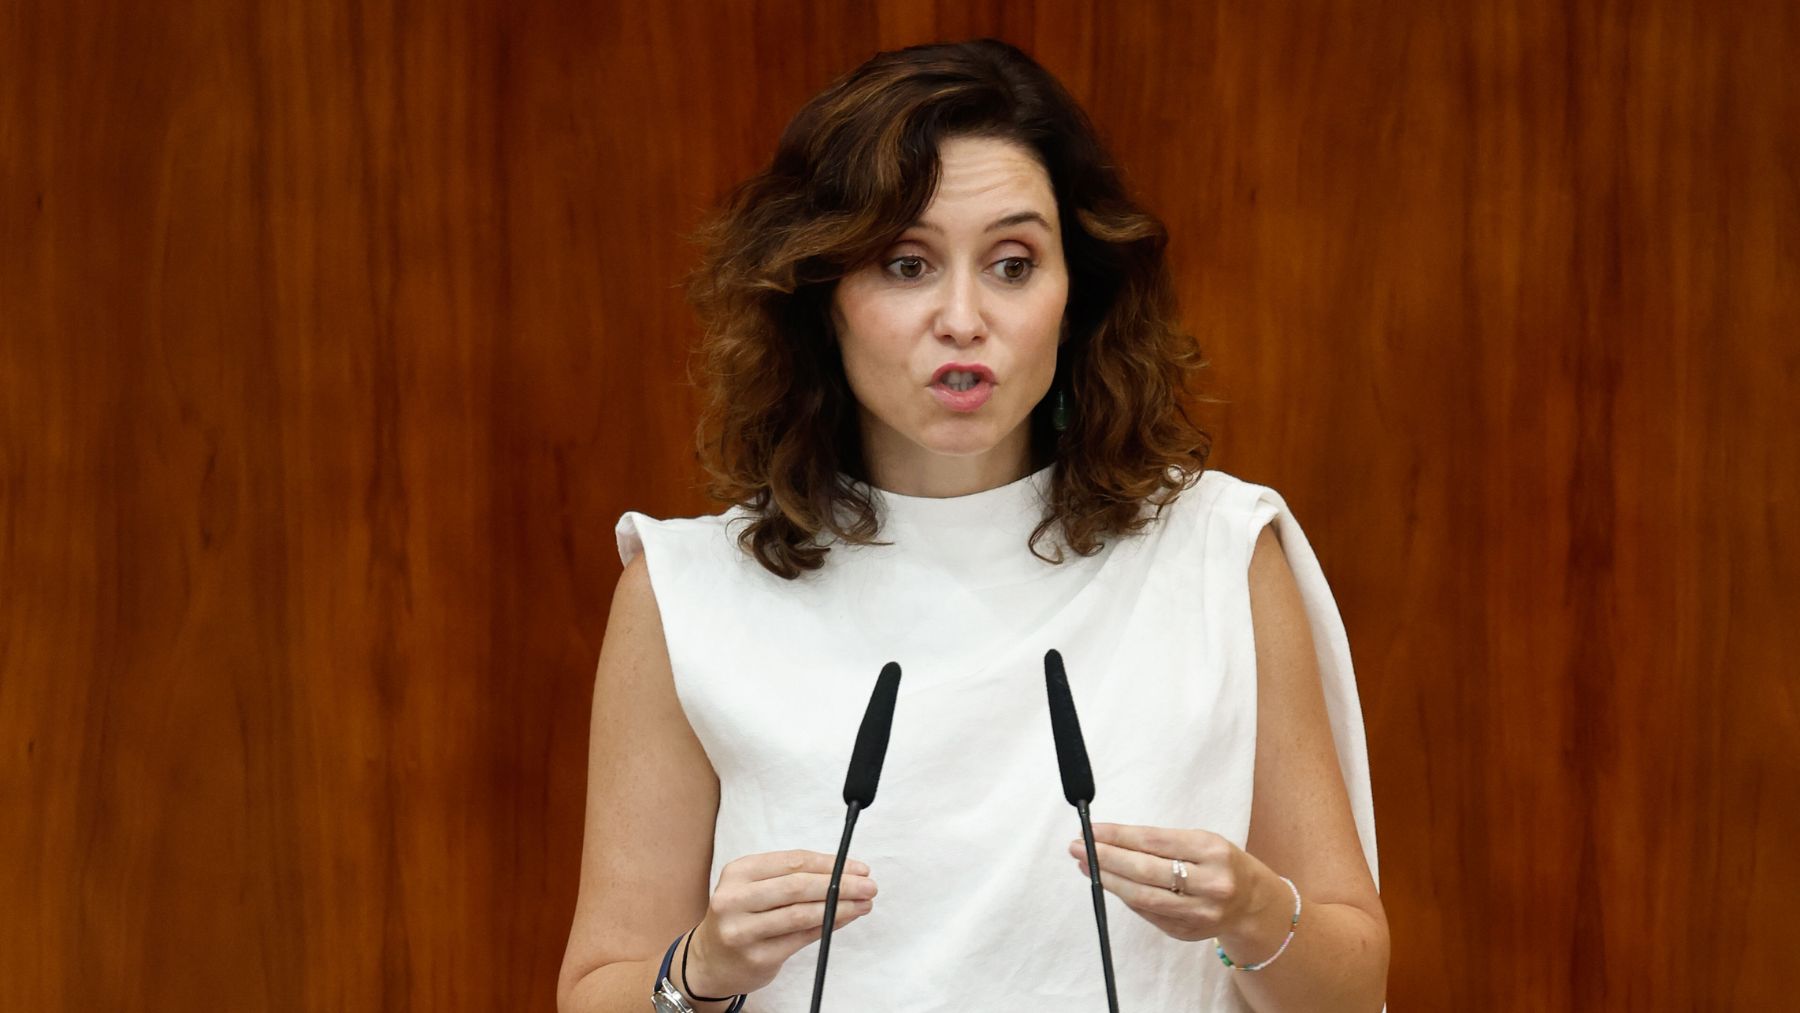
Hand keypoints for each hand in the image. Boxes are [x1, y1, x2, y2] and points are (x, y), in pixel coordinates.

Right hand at [682, 849, 876, 998]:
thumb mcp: (754, 887)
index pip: (792, 861)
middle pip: (798, 886)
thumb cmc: (742, 917)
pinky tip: (844, 919)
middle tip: (869, 886)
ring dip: (839, 907)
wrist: (710, 960)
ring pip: (801, 914)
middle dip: (840, 884)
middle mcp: (735, 899)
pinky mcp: (757, 956)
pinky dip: (827, 926)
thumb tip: (846, 873)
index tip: (858, 867)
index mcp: (738, 872)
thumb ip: (792, 877)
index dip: (829, 863)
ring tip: (863, 903)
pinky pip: (801, 938)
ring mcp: (743, 930)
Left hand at [1069, 823, 1286, 949]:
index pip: (1154, 841)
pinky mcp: (1188, 932)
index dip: (1118, 836)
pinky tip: (1110, 883)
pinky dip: (1125, 897)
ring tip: (1086, 866)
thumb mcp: (1201, 841)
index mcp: (1212, 850)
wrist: (1252, 903)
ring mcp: (1200, 912)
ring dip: (1108, 881)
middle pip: (1145, 871)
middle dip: (1105, 858)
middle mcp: (1210, 883)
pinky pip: (1148, 913)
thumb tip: (1108, 839)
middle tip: (1078, 848)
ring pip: (1143, 897)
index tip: (1092, 830)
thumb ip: (1160, 843)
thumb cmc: (1219, 862)